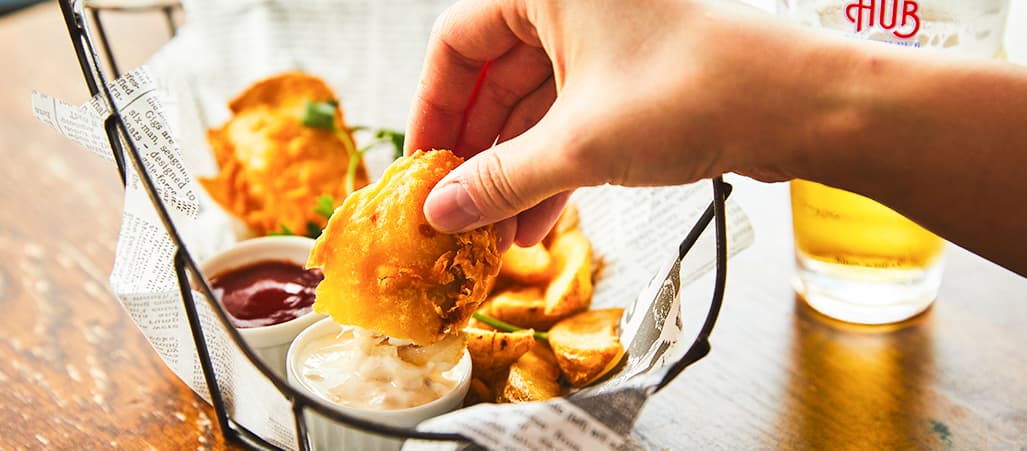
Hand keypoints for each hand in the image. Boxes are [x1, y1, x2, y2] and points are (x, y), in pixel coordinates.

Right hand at [406, 0, 808, 249]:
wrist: (798, 108)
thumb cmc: (694, 92)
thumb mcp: (578, 144)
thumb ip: (498, 179)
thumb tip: (441, 208)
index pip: (457, 43)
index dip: (433, 109)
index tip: (422, 165)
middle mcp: (574, 4)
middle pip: (496, 79)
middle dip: (479, 153)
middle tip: (458, 208)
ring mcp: (608, 41)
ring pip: (537, 106)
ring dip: (516, 171)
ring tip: (497, 233)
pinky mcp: (634, 78)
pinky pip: (574, 120)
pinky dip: (555, 168)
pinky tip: (537, 220)